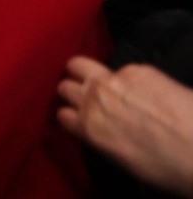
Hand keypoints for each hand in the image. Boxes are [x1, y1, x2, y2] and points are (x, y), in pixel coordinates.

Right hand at [58, 57, 192, 194]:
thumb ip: (103, 138)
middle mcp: (94, 99)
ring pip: (79, 65)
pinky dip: (126, 76)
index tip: (79, 117)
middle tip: (89, 98)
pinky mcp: (137, 69)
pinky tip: (142, 88)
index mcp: (89, 128)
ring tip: (99, 80)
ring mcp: (113, 80)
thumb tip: (103, 129)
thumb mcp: (124, 160)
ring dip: (84, 73)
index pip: (62, 114)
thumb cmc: (168, 165)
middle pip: (65, 87)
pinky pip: (120, 68)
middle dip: (75, 92)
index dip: (72, 116)